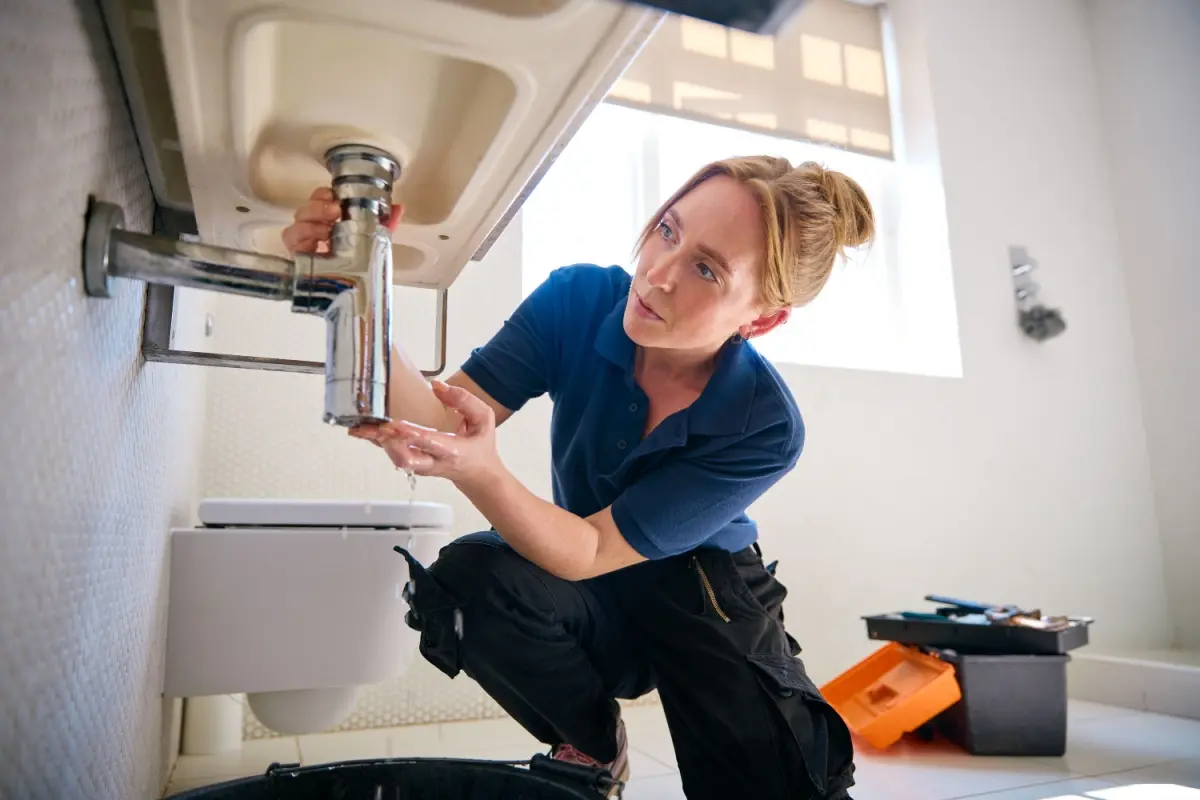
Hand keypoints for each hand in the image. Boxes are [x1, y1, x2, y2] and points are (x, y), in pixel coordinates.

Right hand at [281, 186, 402, 254]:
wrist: (356, 298)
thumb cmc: (361, 266)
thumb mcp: (374, 242)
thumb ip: (386, 225)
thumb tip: (400, 207)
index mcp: (328, 224)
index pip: (317, 202)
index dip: (321, 195)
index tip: (333, 195)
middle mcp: (312, 234)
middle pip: (303, 212)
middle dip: (317, 207)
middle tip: (334, 211)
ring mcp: (303, 249)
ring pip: (294, 227)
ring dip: (309, 223)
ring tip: (326, 230)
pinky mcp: (298, 261)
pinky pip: (290, 244)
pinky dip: (301, 238)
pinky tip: (317, 243)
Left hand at [351, 381, 502, 487]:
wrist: (477, 474)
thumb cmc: (480, 445)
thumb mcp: (484, 419)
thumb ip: (465, 401)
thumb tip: (436, 386)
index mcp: (452, 451)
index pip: (429, 443)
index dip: (410, 434)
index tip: (394, 425)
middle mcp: (432, 462)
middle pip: (404, 458)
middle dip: (384, 442)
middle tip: (366, 427)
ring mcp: (420, 466)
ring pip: (394, 457)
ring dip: (375, 440)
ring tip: (359, 424)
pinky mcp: (411, 464)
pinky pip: (390, 453)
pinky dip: (376, 440)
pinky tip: (362, 428)